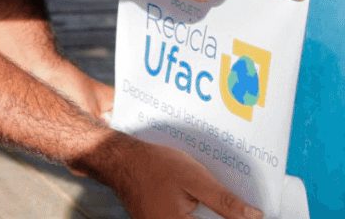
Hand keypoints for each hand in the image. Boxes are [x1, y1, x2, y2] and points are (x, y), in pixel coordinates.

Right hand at [79, 134, 261, 218]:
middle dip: (220, 214)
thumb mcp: (195, 178)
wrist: (119, 158)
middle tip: (240, 207)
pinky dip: (194, 213)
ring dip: (208, 214)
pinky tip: (199, 201)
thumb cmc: (154, 165)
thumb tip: (254, 216)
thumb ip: (224, 201)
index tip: (252, 214)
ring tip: (217, 203)